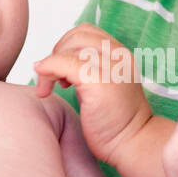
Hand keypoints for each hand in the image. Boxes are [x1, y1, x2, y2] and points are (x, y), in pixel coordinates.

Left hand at [32, 23, 152, 163]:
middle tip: (53, 78)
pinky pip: (64, 64)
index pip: (86, 32)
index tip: (61, 68)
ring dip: (50, 66)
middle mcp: (118, 56)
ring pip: (69, 49)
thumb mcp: (104, 84)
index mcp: (121, 55)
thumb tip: (57, 61)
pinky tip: (44, 90)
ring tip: (50, 88)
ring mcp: (110, 68)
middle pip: (76, 36)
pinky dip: (47, 71)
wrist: (133, 144)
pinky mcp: (98, 81)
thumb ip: (88, 68)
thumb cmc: (115, 120)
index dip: (67, 45)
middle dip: (58, 53)